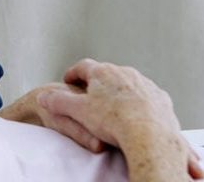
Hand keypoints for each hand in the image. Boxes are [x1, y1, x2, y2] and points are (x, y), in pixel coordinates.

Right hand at [37, 59, 203, 179]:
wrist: (150, 136)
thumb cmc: (113, 122)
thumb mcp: (77, 111)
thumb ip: (58, 101)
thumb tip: (42, 97)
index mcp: (102, 72)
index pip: (82, 67)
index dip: (73, 74)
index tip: (68, 81)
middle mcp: (125, 72)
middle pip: (106, 74)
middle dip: (97, 83)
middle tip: (90, 96)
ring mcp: (145, 84)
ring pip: (128, 84)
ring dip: (119, 92)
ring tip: (113, 109)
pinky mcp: (161, 98)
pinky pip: (146, 97)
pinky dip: (139, 103)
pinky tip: (135, 116)